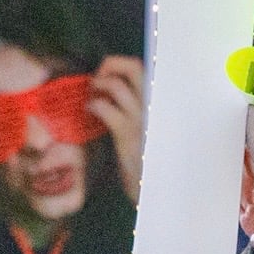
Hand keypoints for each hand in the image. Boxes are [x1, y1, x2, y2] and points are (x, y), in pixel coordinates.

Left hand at [92, 56, 146, 200]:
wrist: (158, 189)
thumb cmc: (151, 160)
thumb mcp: (150, 128)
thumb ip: (139, 108)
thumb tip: (116, 89)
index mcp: (162, 102)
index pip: (146, 68)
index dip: (123, 65)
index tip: (109, 73)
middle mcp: (156, 106)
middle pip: (135, 67)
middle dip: (111, 64)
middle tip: (98, 78)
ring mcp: (143, 119)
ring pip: (118, 85)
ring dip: (99, 85)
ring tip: (92, 95)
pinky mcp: (128, 135)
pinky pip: (106, 108)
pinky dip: (94, 104)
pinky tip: (90, 110)